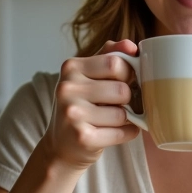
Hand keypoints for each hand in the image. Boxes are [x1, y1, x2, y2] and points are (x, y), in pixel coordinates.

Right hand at [41, 39, 139, 172]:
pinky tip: (114, 132)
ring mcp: (72, 113)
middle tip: (117, 104)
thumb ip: (109, 56)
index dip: (128, 74)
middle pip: (122, 90)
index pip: (115, 62)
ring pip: (123, 113)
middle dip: (127, 99)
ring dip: (127, 119)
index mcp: (71, 67)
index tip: (125, 81)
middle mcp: (67, 88)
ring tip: (112, 120)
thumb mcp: (89, 77)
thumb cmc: (82, 107)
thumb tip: (131, 46)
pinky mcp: (83, 137)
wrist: (61, 147)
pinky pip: (123, 132)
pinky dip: (127, 133)